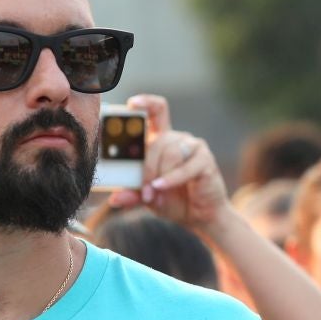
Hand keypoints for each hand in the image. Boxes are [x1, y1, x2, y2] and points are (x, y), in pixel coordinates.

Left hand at [108, 93, 232, 236]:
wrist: (200, 216)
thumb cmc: (173, 201)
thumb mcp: (146, 198)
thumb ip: (132, 194)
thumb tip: (115, 198)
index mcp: (160, 140)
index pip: (154, 111)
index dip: (145, 103)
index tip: (131, 104)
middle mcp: (176, 139)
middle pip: (157, 140)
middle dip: (146, 166)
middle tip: (143, 190)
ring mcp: (192, 146)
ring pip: (170, 152)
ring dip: (159, 175)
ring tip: (155, 193)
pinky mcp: (205, 159)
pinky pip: (185, 166)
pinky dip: (172, 179)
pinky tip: (162, 187)